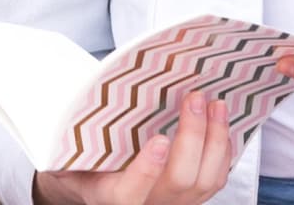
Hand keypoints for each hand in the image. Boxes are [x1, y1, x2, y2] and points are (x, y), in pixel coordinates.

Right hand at [33, 93, 233, 204]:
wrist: (100, 185)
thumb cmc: (85, 165)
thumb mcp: (70, 154)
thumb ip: (77, 140)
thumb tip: (74, 102)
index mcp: (110, 196)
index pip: (128, 195)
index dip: (146, 171)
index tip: (159, 140)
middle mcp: (147, 204)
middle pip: (180, 180)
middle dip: (193, 137)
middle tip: (194, 99)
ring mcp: (173, 203)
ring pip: (205, 181)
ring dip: (215, 139)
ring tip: (215, 104)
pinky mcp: (193, 197)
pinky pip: (216, 180)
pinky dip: (223, 149)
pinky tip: (220, 123)